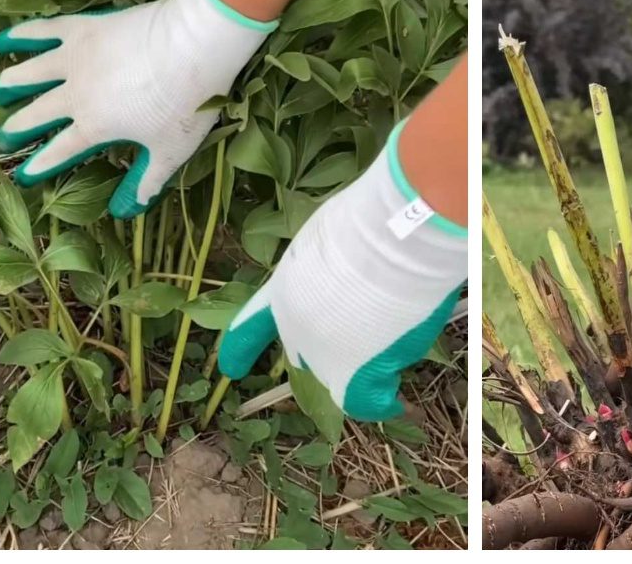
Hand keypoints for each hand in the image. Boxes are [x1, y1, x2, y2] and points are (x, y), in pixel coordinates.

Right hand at [0, 0, 275, 218]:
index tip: (23, 175)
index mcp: (94, 126)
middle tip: (3, 138)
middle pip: (36, 114)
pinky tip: (4, 38)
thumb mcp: (171, 151)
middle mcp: (74, 94)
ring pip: (31, 73)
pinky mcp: (83, 28)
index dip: (39, 165)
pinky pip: (44, 31)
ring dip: (12, 84)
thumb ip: (148, 180)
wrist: (194, 46)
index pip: (59, 151)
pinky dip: (22, 35)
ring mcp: (75, 58)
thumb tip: (129, 210)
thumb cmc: (186, 103)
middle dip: (17, 129)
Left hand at [218, 121, 466, 420]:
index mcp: (283, 290)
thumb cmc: (368, 227)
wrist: (390, 240)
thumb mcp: (330, 245)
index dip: (243, 347)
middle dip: (334, 343)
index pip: (254, 323)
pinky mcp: (355, 374)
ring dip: (368, 360)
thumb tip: (357, 292)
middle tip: (369, 321)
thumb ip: (329, 273)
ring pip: (345, 372)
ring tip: (400, 326)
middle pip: (310, 352)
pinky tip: (393, 404)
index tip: (230, 369)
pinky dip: (382, 401)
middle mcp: (295, 328)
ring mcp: (322, 354)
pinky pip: (368, 400)